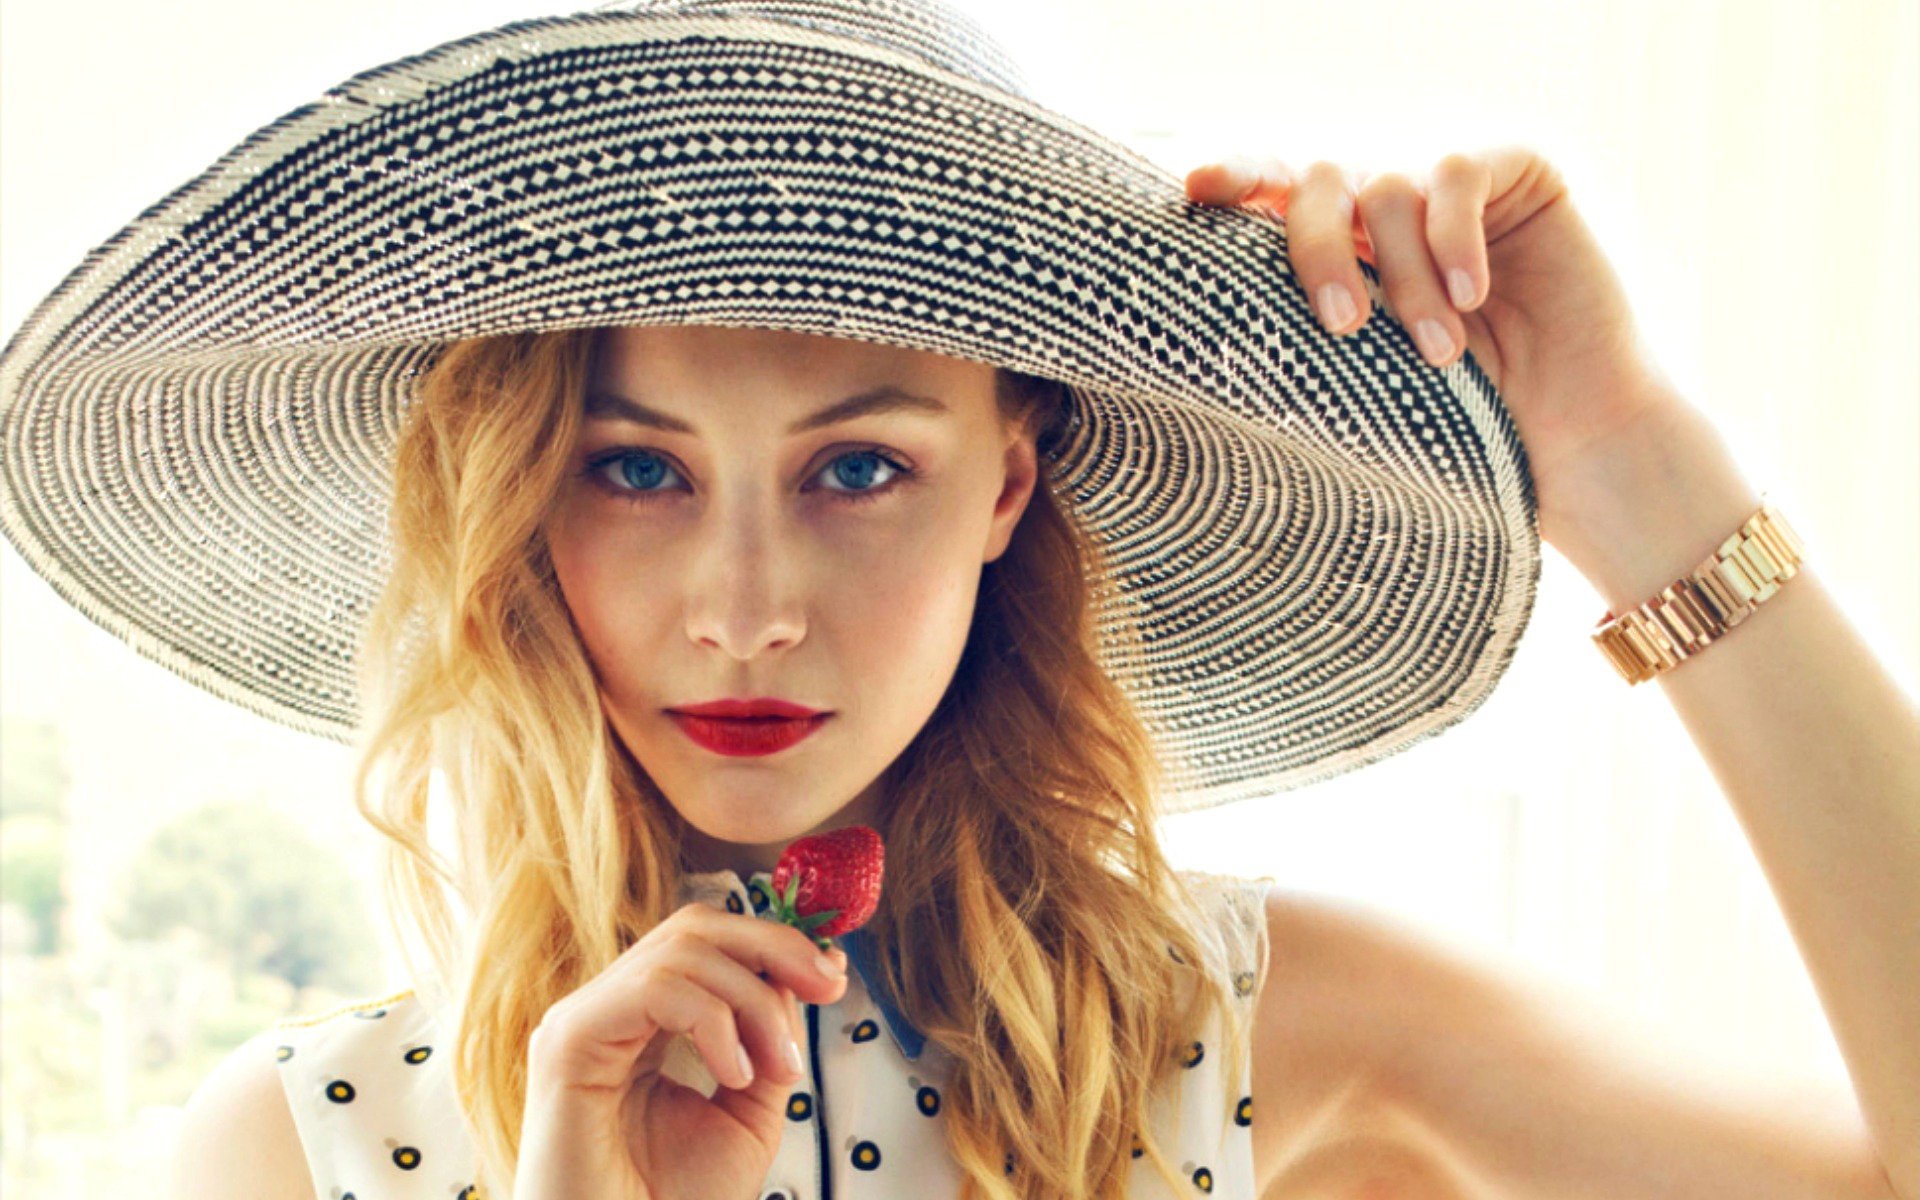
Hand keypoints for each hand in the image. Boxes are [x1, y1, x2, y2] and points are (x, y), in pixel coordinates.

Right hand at [514, 901, 850, 1199]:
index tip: (833, 975)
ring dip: (754, 1000)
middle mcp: (606, 1012)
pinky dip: (713, 1021)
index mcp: (640, 1023)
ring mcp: (581, 1021)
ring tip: (778, 1068)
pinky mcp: (568, 1042)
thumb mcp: (745, 1115)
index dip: (775, 943)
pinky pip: (656, 989)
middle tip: (829, 986)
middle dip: (774, 945)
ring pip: (681, 951)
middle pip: (694, 927)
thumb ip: (768, 1045)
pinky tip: (734, 1073)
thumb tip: (799, 980)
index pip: (705, 944)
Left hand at [1184, 146, 1697, 551]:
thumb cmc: (1461, 420)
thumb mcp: (1362, 372)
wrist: (1571, 437)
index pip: (1273, 185)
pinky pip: (1460, 171)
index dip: (1235, 176)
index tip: (1195, 192)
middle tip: (1340, 324)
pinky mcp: (1519, 170)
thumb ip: (1309, 320)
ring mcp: (1451, 181)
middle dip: (1317, 249)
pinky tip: (1472, 295)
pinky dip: (1454, 237)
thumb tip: (1213, 305)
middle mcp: (1388, 202)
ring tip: (1439, 353)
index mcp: (1341, 241)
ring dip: (1406, 274)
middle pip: (1320, 179)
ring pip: (1390, 185)